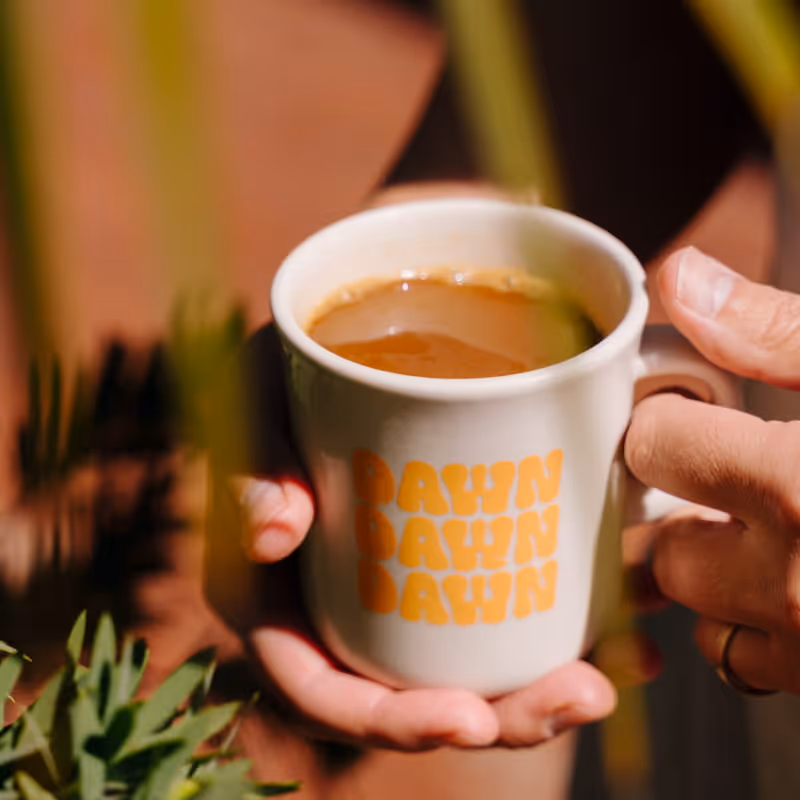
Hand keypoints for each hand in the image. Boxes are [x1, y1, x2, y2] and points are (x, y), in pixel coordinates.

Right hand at [204, 325, 656, 751]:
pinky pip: (508, 604)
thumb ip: (250, 466)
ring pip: (476, 663)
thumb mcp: (253, 415)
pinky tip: (634, 603)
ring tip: (629, 662)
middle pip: (423, 697)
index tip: (471, 720)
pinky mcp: (454, 559)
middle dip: (507, 715)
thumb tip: (274, 532)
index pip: (331, 695)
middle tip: (584, 694)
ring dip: (553, 676)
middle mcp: (349, 618)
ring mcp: (405, 594)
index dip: (395, 723)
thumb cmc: (276, 396)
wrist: (326, 363)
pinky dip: (573, 614)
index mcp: (288, 611)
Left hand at [626, 246, 799, 694]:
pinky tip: (793, 583)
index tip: (685, 417)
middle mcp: (797, 583)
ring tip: (759, 531)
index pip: (652, 449)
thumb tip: (678, 276)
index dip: (667, 428)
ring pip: (703, 615)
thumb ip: (774, 331)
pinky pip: (755, 662)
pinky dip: (757, 628)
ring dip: (714, 576)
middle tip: (718, 476)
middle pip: (664, 545)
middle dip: (680, 510)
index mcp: (795, 485)